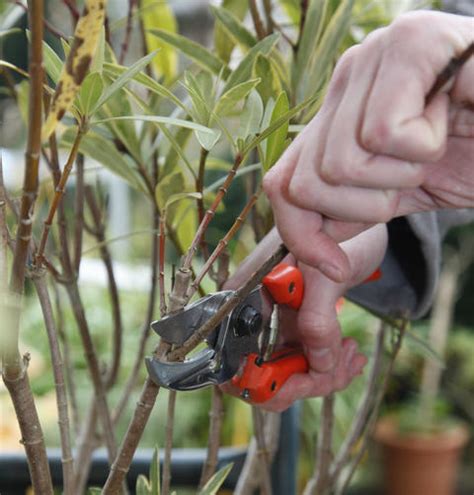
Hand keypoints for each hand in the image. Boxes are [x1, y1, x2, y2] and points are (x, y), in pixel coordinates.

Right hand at [223, 224, 386, 411]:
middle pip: (260, 374)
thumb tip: (321, 367)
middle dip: (303, 380)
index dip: (261, 382)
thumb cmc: (335, 235)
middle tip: (339, 368)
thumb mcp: (326, 276)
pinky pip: (303, 363)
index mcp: (244, 297)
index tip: (302, 381)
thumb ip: (319, 320)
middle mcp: (251, 314)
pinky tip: (349, 353)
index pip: (231, 358)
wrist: (352, 223)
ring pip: (286, 373)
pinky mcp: (291, 326)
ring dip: (322, 374)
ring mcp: (271, 322)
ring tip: (351, 355)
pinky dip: (328, 366)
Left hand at [263, 11, 473, 281]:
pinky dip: (423, 147)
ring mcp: (371, 56)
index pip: (283, 182)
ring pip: (341, 164)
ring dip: (401, 174)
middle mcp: (347, 76)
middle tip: (412, 173)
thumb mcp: (395, 192)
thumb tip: (311, 251)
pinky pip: (382, 133)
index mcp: (337, 112)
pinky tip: (447, 117)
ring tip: (433, 142)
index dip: (300, 232)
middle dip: (368, 204)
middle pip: (308, 183)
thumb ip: (347, 209)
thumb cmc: (469, 156)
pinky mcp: (411, 44)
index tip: (335, 264)